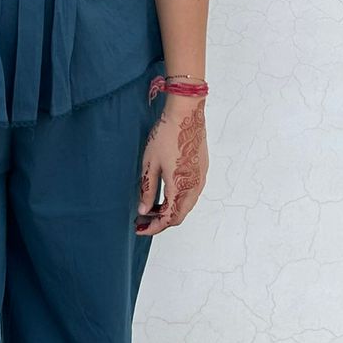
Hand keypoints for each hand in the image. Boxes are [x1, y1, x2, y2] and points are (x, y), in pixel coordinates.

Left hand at [135, 95, 207, 234]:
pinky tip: (164, 193)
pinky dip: (178, 200)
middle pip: (179, 215)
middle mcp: (195, 187)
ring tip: (150, 207)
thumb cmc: (166, 135)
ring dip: (169, 210)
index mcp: (181, 187)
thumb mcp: (150, 164)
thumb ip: (147, 189)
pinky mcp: (202, 170)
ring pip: (186, 205)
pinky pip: (191, 194)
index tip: (139, 228)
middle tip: (142, 220)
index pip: (168, 219)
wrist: (186, 113)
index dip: (153, 227)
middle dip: (160, 221)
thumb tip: (143, 209)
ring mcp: (201, 178)